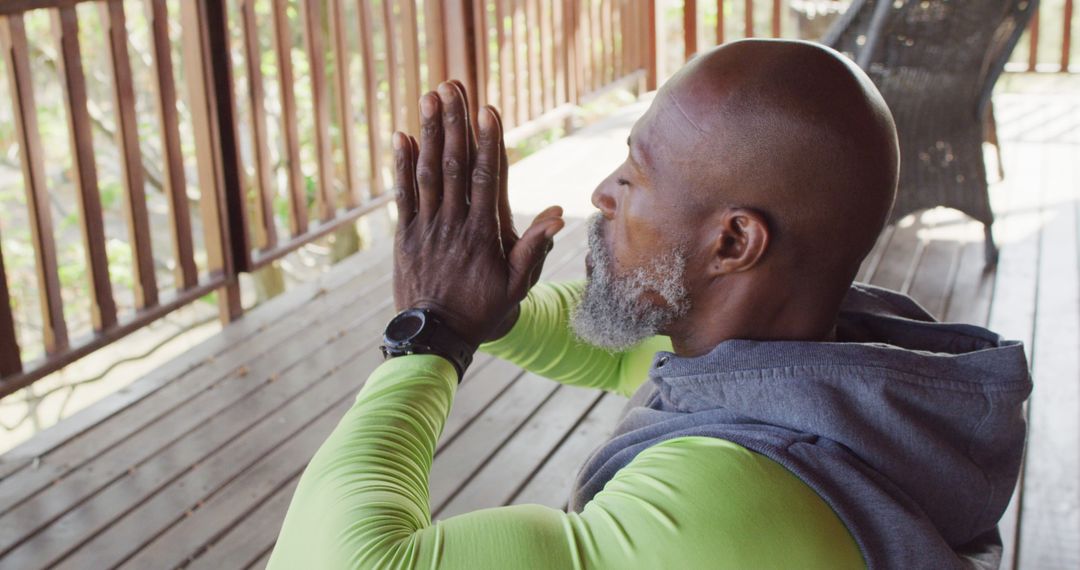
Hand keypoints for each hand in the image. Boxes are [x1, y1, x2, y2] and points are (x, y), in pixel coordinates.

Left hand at [392, 81, 563, 348]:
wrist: (435, 336)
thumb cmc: (482, 310)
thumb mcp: (517, 285)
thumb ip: (534, 248)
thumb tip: (558, 214)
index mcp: (482, 234)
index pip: (487, 179)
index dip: (487, 142)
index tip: (488, 110)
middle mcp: (453, 224)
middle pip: (454, 165)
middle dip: (455, 123)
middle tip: (453, 88)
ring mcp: (427, 228)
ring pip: (428, 173)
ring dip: (429, 133)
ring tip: (429, 98)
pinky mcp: (406, 235)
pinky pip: (403, 194)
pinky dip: (402, 165)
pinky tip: (401, 136)